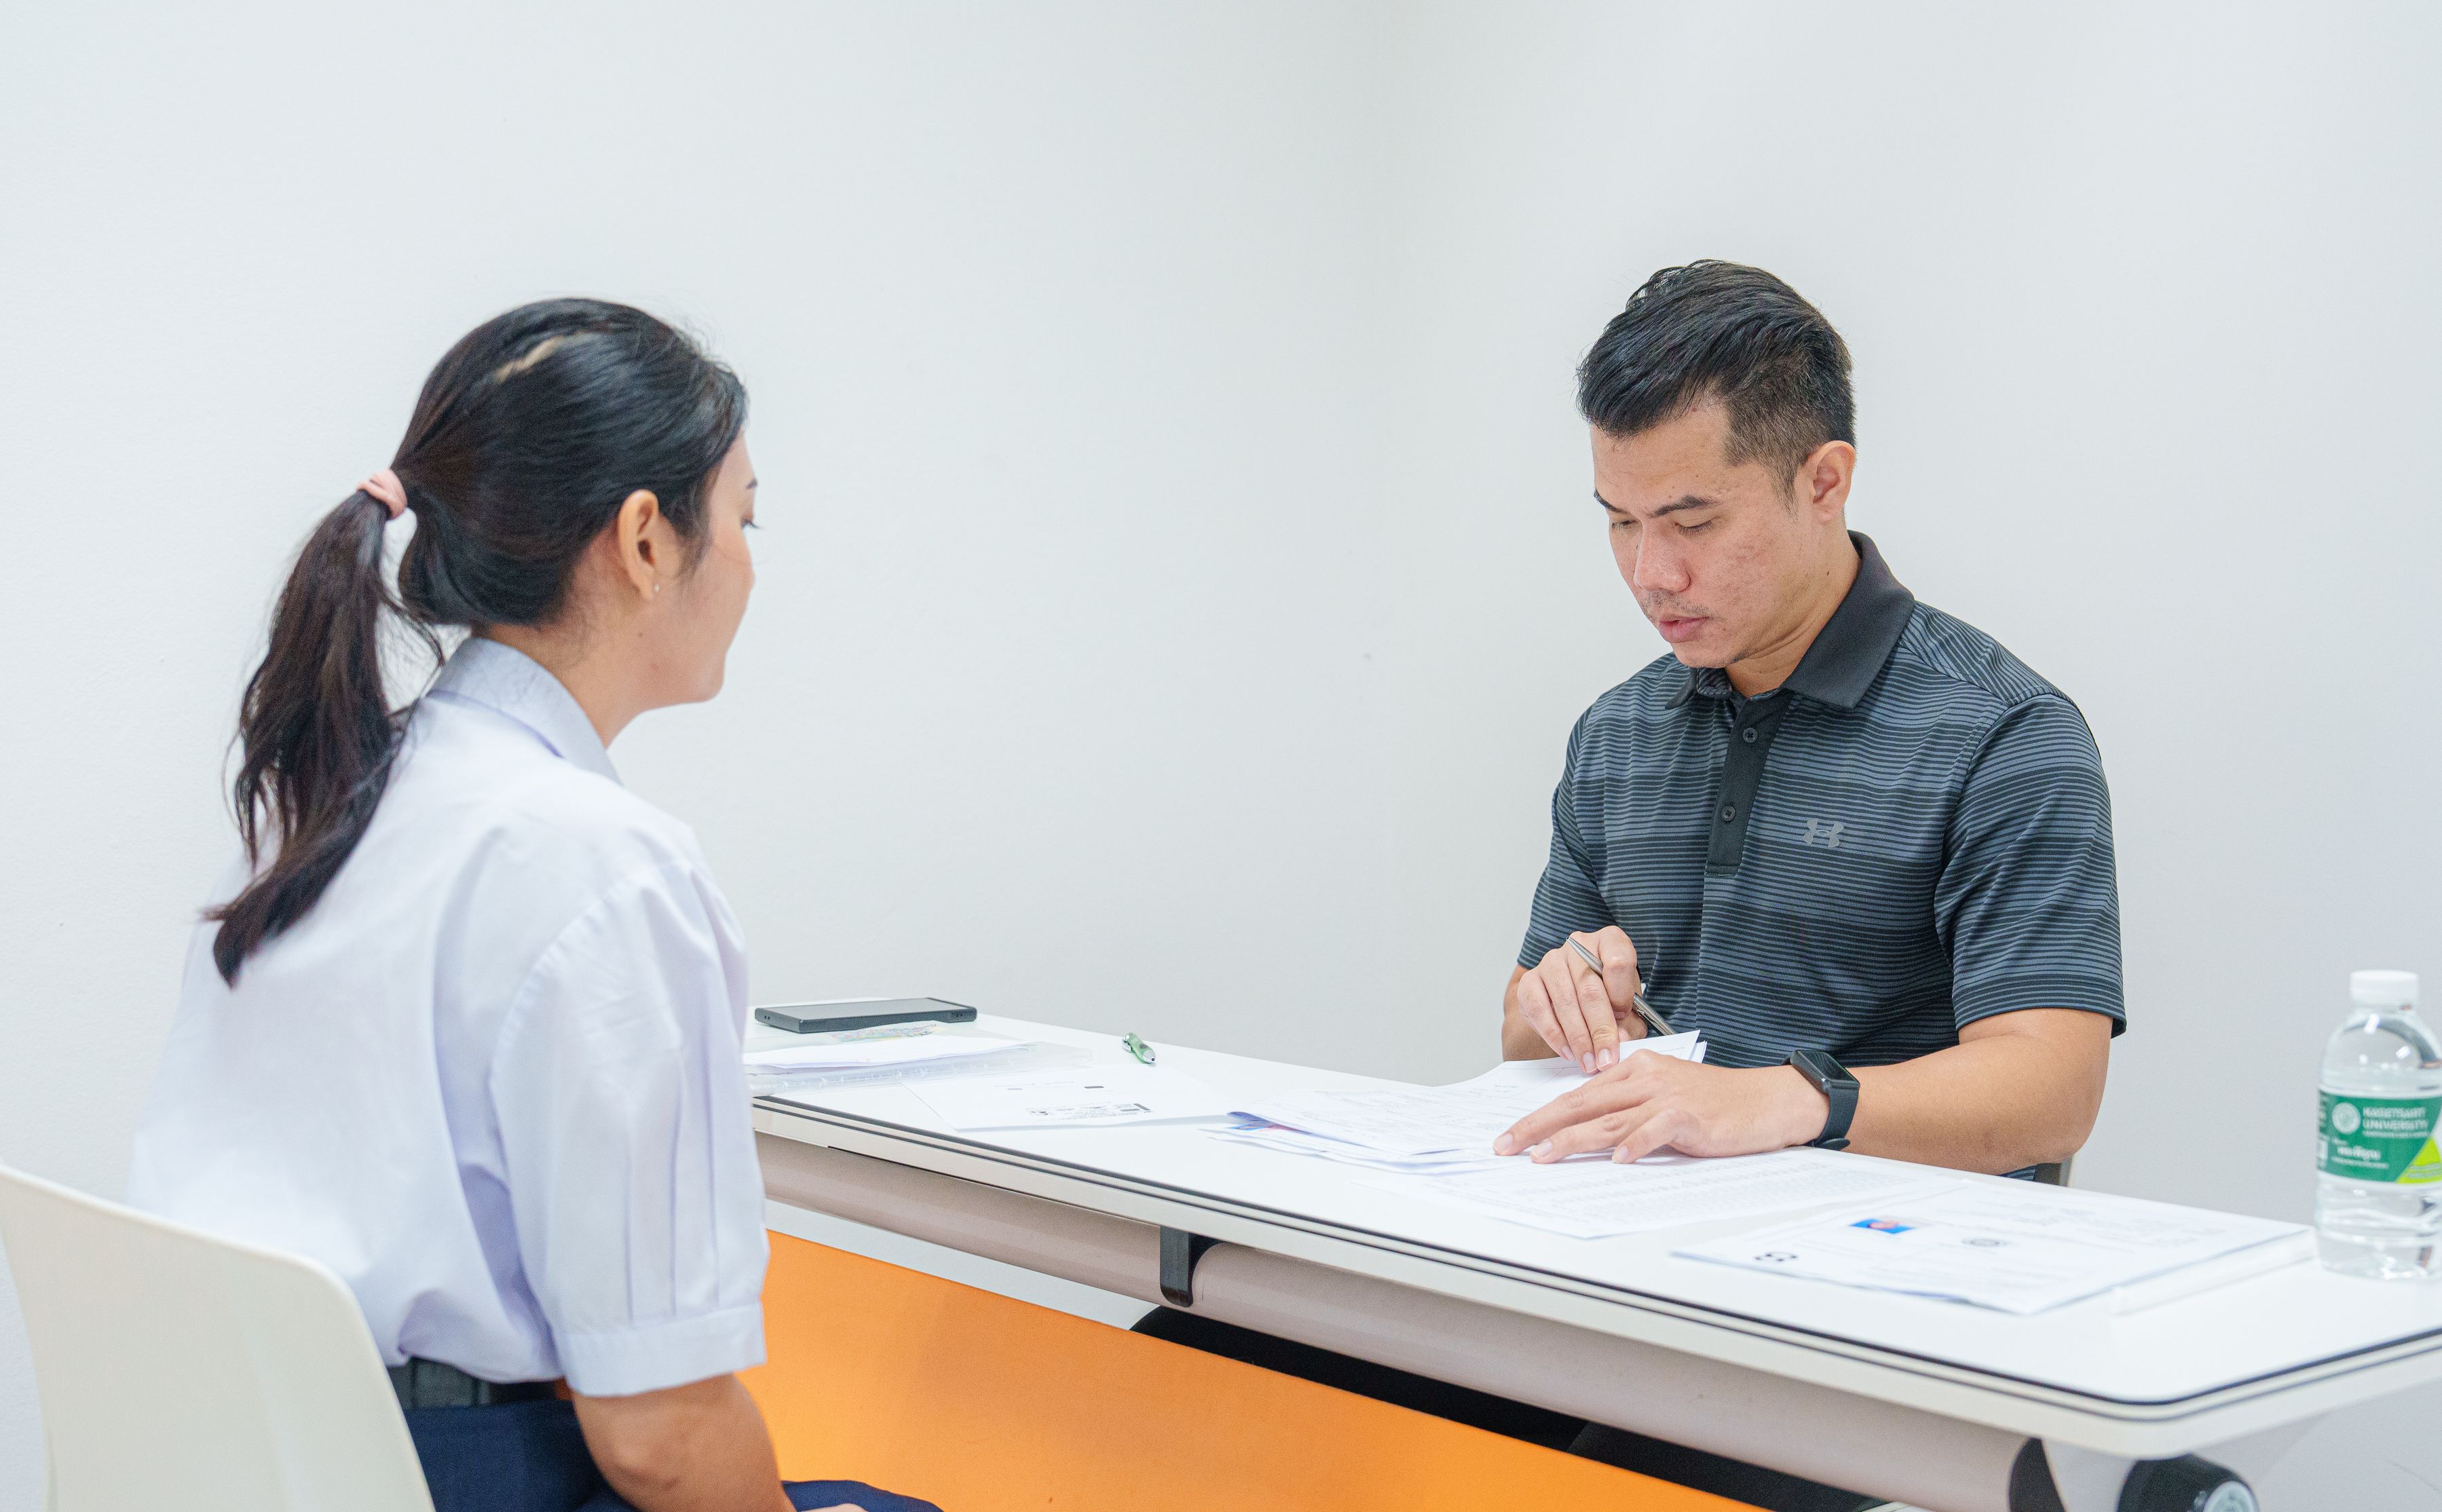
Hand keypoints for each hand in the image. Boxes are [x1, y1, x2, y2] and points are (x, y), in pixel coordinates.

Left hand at [1492, 1053, 1830, 1162]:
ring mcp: (1665, 1095)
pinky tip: (1617, 1161)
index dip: (1540, 1116)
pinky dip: (1635, 1145)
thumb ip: (1628, 1109)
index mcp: (1634, 1070)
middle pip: (1580, 1103)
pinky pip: (1654, 1130)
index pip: (1576, 1095)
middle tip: (1508, 1146)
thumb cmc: (1716, 1103)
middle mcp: (1644, 1078)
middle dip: (1539, 1126)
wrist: (1766, 1100)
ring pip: (1608, 1118)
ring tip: (1544, 1156)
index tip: (1513, 1136)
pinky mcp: (1688, 1115)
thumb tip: (1589, 1135)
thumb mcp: (1664, 1096)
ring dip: (1573, 1139)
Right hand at [1512, 927, 1645, 1072]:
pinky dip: (1554, 1035)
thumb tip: (1620, 1042)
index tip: (1624, 1019)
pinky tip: (1567, 1051)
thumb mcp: (1630, 1009)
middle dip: (1599, 1030)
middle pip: (1589, 988)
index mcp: (1610, 941)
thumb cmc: (1609, 999)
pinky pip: (1538, 1009)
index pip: (1618, 961)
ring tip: (1587, 1061)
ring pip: (1565, 1001)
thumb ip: (1629, 1024)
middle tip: (1605, 1058)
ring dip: (1577, 1037)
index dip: (1622, 994)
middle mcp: (1579, 945)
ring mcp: (1551, 961)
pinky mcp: (1529, 980)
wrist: (1578, 997)